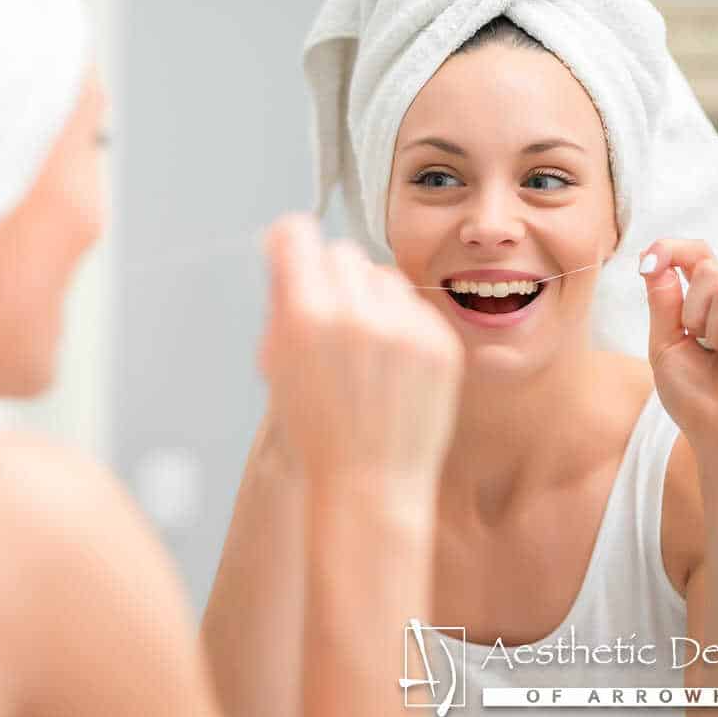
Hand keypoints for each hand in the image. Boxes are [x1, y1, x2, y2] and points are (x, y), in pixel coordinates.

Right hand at [258, 214, 464, 491]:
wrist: (370, 482)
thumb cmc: (317, 432)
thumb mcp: (277, 366)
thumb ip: (281, 304)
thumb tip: (283, 250)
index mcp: (305, 318)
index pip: (297, 234)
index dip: (289, 243)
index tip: (291, 251)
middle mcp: (356, 315)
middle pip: (340, 251)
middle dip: (330, 276)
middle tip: (328, 314)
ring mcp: (404, 328)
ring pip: (380, 274)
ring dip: (368, 297)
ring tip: (364, 345)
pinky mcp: (439, 342)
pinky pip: (413, 304)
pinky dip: (400, 323)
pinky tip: (391, 364)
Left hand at [639, 238, 717, 466]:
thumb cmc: (695, 399)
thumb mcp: (666, 344)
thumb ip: (663, 302)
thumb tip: (657, 259)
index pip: (701, 256)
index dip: (674, 249)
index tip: (648, 258)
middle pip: (708, 269)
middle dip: (690, 312)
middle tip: (703, 347)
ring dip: (708, 332)